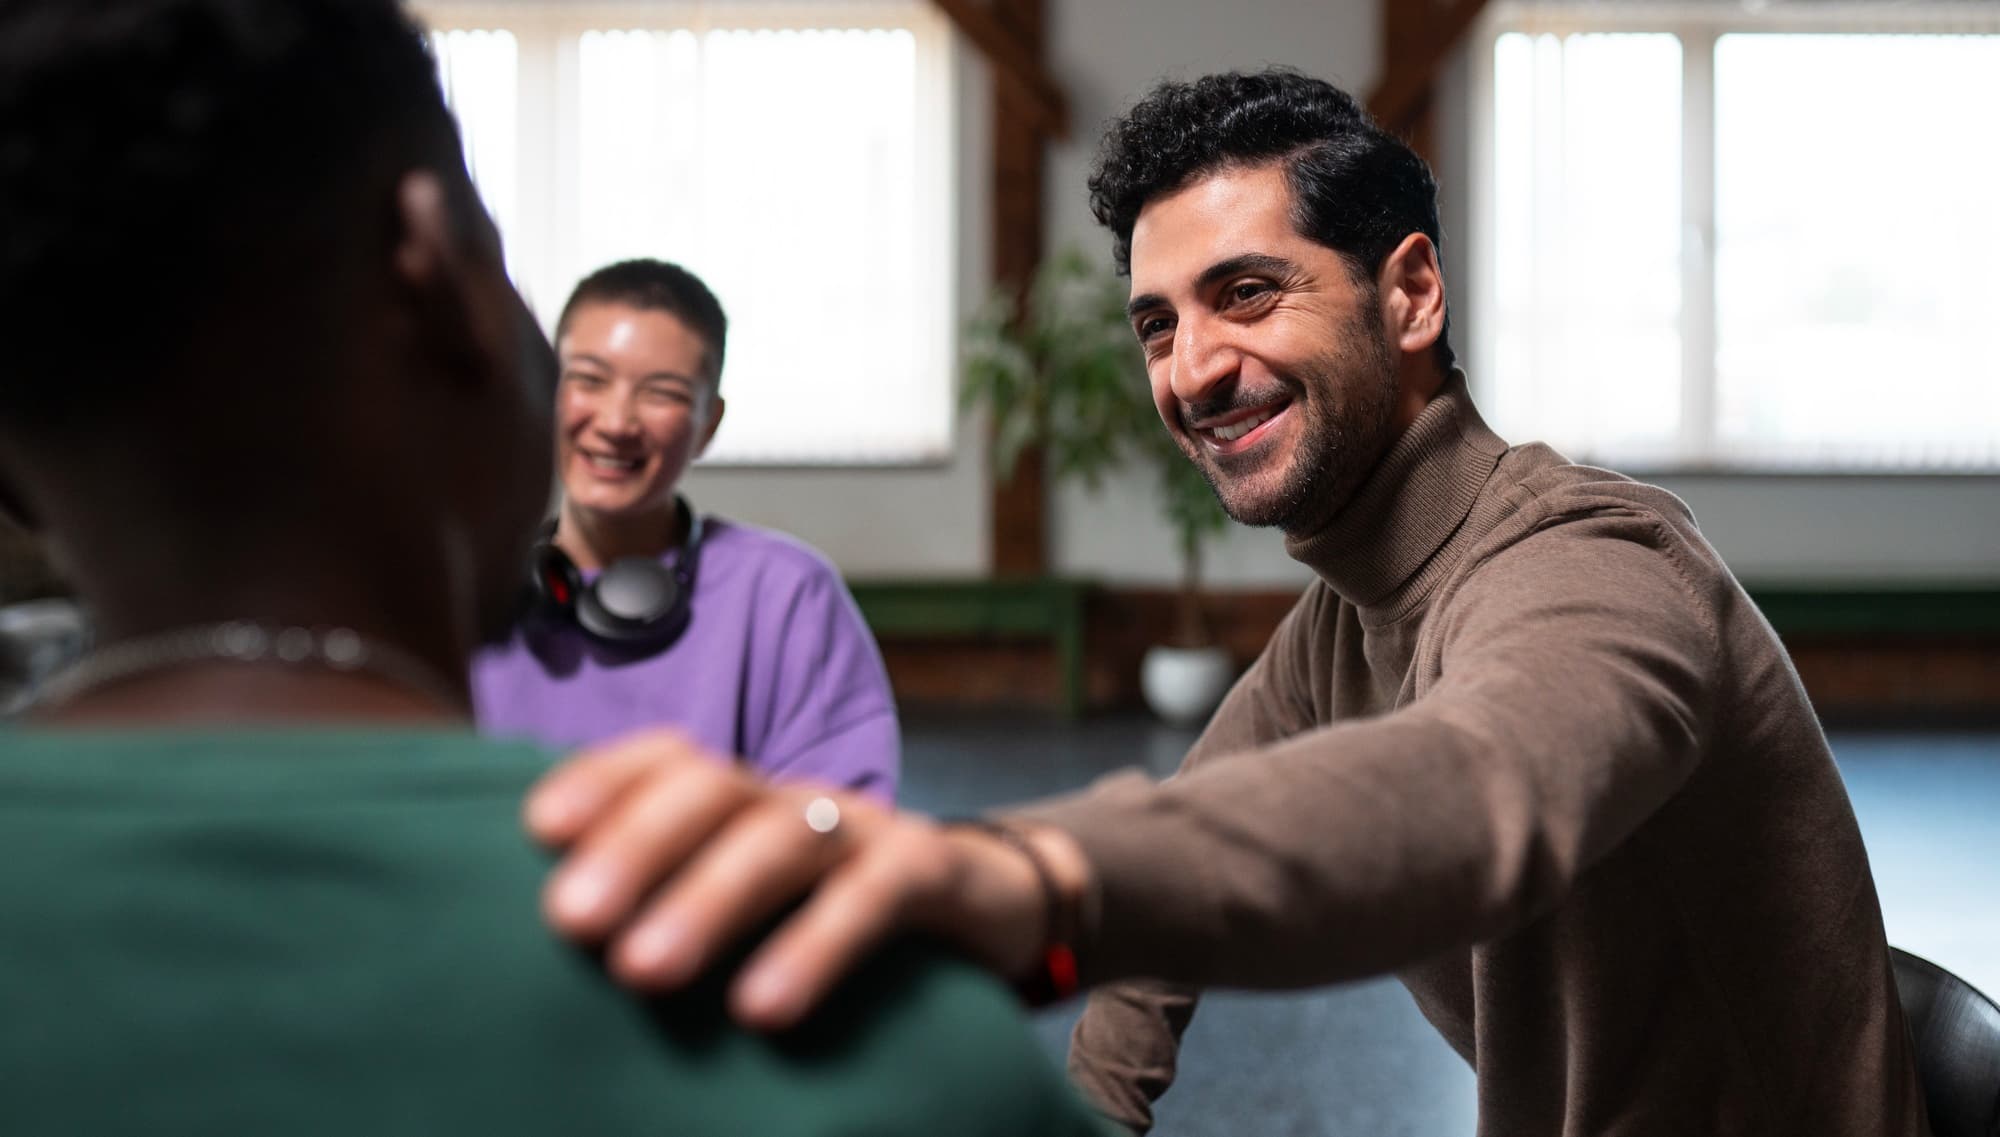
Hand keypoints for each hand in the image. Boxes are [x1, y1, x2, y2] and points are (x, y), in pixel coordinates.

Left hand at [523, 728, 1089, 1030]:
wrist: (988, 903)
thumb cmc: (837, 912)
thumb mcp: (755, 901)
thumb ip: (674, 907)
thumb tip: (555, 952)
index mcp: (744, 799)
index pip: (667, 758)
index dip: (601, 779)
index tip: (536, 828)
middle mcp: (795, 797)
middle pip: (710, 789)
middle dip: (635, 846)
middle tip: (568, 920)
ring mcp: (862, 828)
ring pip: (782, 838)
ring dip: (707, 898)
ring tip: (640, 971)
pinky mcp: (927, 870)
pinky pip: (871, 898)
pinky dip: (815, 946)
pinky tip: (762, 1008)